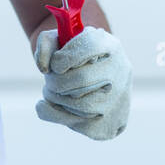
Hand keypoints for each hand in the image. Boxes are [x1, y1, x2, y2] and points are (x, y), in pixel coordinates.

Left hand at [34, 26, 131, 140]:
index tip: (55, 65)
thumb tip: (44, 67)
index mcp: (109, 45)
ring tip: (54, 91)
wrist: (92, 76)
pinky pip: (80, 124)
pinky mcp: (114, 122)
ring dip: (56, 99)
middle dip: (56, 81)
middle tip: (50, 80)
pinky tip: (60, 106)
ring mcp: (120, 98)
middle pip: (82, 79)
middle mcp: (120, 70)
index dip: (64, 57)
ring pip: (80, 105)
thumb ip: (45, 44)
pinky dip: (59, 115)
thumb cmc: (70, 56)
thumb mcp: (57, 40)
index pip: (89, 46)